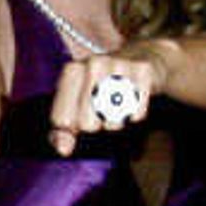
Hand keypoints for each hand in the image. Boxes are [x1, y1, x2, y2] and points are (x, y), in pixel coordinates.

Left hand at [47, 41, 174, 155]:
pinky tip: (134, 99)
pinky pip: (136, 114)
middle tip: (102, 110)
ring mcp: (119, 66)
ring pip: (113, 122)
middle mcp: (94, 64)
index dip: (72, 127)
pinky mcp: (143, 72)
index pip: (62, 120)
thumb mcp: (76, 102)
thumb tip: (64, 149)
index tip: (80, 116)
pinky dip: (135, 114)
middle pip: (87, 124)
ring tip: (118, 103)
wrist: (141, 56)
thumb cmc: (102, 85)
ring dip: (117, 121)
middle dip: (95, 124)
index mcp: (72, 70)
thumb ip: (63, 129)